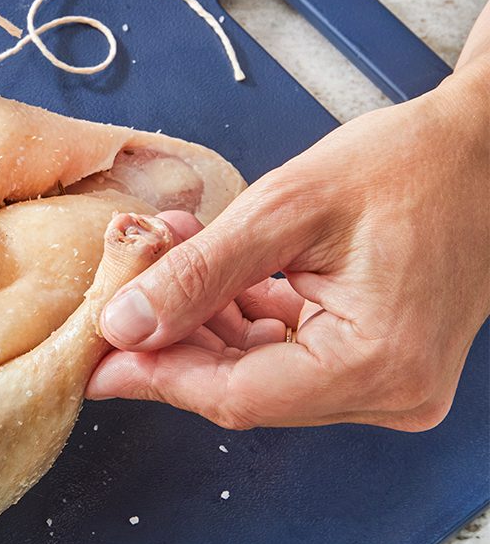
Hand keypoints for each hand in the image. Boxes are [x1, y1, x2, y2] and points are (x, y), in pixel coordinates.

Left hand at [86, 1, 489, 430]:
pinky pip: (287, 352)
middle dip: (171, 338)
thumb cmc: (411, 163)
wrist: (488, 147)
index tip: (94, 360)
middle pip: (243, 388)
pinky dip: (238, 312)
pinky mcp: (378, 359)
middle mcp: (390, 392)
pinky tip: (204, 263)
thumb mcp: (287, 208)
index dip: (155, 377)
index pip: (235, 396)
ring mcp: (387, 381)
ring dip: (200, 318)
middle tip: (118, 291)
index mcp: (376, 364)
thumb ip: (199, 274)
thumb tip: (123, 327)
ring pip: (257, 371)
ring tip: (163, 251)